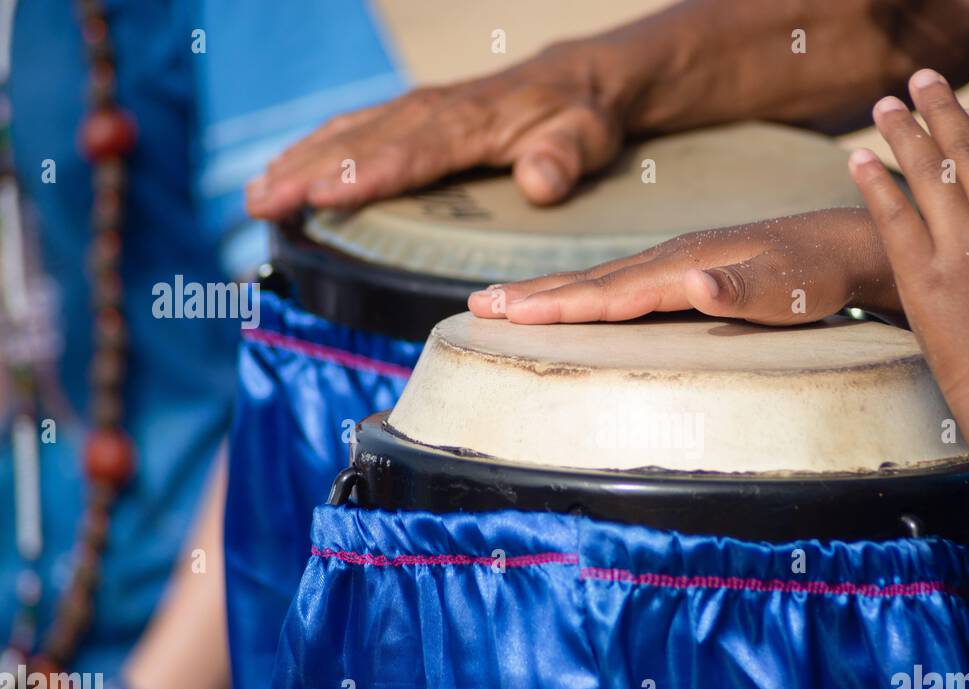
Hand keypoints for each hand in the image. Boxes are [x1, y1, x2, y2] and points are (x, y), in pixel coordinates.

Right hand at [246, 43, 632, 218]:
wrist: (581, 81)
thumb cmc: (582, 117)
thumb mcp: (588, 138)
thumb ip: (565, 158)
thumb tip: (541, 182)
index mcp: (471, 121)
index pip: (410, 152)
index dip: (365, 174)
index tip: (321, 196)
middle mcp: (435, 111)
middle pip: (362, 142)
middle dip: (307, 172)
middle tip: (261, 204)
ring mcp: (420, 110)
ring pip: (349, 132)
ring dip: (299, 161)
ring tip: (257, 196)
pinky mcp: (415, 116)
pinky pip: (356, 128)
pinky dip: (318, 148)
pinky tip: (288, 170)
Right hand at [466, 208, 899, 325]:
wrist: (837, 247)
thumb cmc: (812, 278)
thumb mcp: (785, 291)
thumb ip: (739, 291)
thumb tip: (694, 284)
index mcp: (682, 268)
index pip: (609, 292)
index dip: (558, 305)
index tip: (508, 314)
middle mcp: (668, 261)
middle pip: (588, 281)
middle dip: (531, 295)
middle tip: (476, 305)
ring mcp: (671, 263)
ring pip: (596, 279)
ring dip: (546, 291)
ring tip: (500, 302)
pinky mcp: (679, 271)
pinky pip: (615, 283)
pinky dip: (579, 291)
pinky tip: (567, 301)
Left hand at [847, 69, 968, 409]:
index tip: (964, 111)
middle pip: (966, 149)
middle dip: (940, 108)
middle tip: (920, 83)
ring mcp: (962, 248)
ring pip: (926, 172)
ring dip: (902, 131)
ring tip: (884, 108)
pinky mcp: (923, 277)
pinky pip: (891, 215)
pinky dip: (872, 182)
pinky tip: (856, 159)